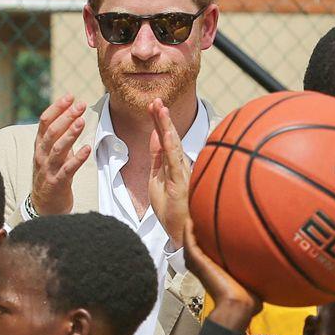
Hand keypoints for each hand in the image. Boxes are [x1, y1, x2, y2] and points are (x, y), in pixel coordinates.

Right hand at [31, 95, 91, 214]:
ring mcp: (47, 170)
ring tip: (82, 121)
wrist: (45, 206)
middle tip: (80, 105)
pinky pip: (67, 169)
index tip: (70, 96)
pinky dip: (77, 158)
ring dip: (70, 134)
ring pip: (57, 149)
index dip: (57, 108)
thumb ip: (59, 137)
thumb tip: (72, 116)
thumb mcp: (53, 153)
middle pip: (51, 132)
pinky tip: (88, 148)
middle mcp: (41, 155)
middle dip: (66, 117)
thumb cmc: (52, 175)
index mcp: (39, 146)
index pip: (44, 122)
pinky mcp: (56, 183)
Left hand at [148, 98, 190, 250]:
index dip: (158, 121)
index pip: (164, 139)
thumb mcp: (156, 180)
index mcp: (173, 165)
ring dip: (166, 126)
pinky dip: (170, 146)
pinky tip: (165, 133)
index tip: (152, 105)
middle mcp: (180, 165)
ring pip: (173, 145)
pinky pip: (174, 161)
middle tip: (155, 100)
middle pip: (169, 137)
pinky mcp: (181, 183)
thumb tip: (155, 135)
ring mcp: (182, 173)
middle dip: (161, 118)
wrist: (179, 234)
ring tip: (160, 109)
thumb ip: (156, 158)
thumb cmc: (170, 210)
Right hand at [183, 220, 260, 331]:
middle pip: (197, 246)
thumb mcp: (255, 279)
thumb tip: (277, 265)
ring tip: (193, 214)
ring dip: (191, 229)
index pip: (210, 252)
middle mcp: (205, 267)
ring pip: (190, 243)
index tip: (217, 225)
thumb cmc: (247, 299)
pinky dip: (188, 231)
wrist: (238, 305)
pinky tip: (191, 219)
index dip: (212, 240)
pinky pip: (189, 242)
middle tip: (202, 216)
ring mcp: (199, 264)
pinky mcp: (196, 262)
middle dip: (199, 232)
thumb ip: (260, 270)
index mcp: (216, 270)